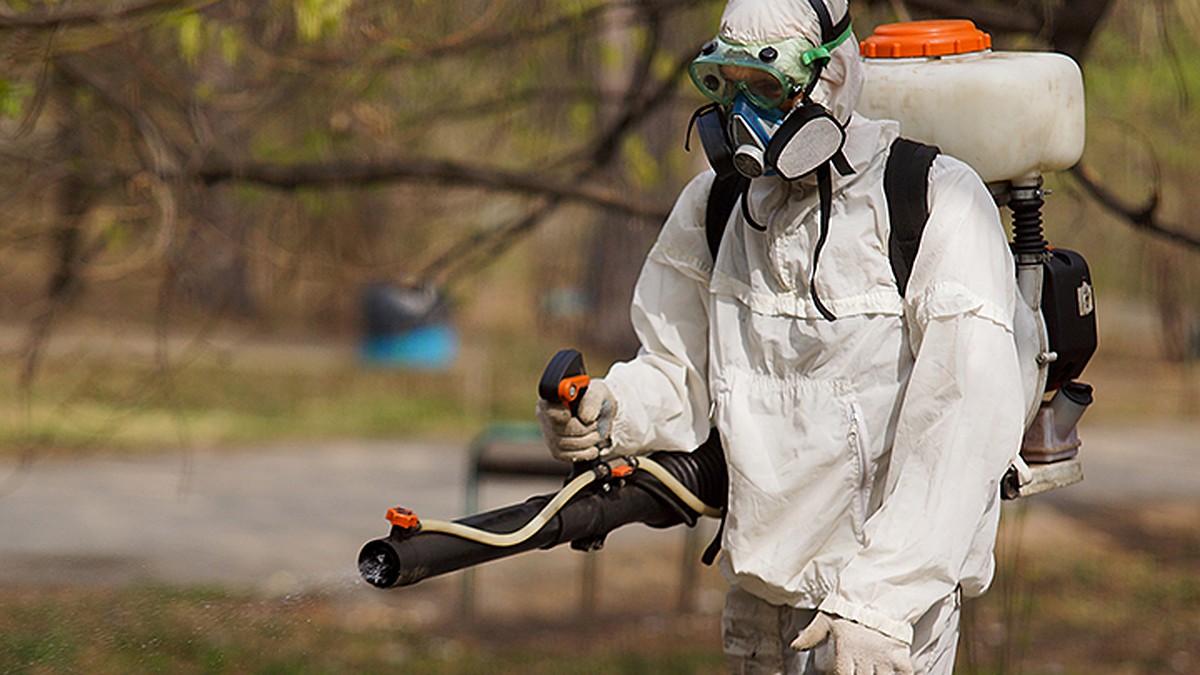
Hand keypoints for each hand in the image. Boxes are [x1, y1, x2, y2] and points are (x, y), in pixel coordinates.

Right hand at [537, 380, 616, 461]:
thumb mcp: (599, 393)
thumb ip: (592, 401)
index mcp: (552, 397)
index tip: (575, 416)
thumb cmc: (597, 401)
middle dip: (583, 430)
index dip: (562, 415)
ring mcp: (549, 434)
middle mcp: (545, 415)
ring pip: (563, 444)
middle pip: (558, 429)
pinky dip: (584, 453)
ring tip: (595, 434)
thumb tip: (585, 417)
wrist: (602, 416)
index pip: (549, 408)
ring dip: (587, 441)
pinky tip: (592, 446)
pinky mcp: (555, 450)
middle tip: (595, 424)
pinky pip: (567, 456)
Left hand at [791, 612, 912, 674]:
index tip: (842, 674)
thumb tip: (794, 646)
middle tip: (858, 671)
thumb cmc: (850, 610)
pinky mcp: (900, 655)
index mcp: (847, 648)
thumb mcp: (827, 618)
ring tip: (871, 673)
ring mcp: (884, 657)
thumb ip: (811, 635)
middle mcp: (866, 655)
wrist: (877, 596)